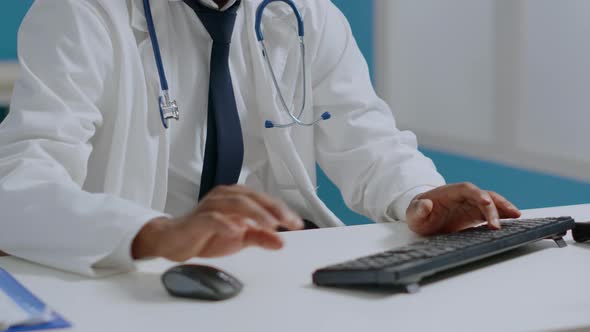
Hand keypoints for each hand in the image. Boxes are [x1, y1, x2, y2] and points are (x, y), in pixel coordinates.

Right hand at [132, 185, 303, 260]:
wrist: (174, 241)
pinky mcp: (198, 218)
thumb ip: (261, 238)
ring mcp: (211, 206)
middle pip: (253, 198)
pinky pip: (213, 217)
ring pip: (236, 204)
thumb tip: (282, 241)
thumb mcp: (240, 239)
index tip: (297, 223)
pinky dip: (226, 223)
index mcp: (237, 198)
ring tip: (270, 225)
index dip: (282, 210)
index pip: (264, 200)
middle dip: (273, 210)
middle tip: (289, 223)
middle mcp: (225, 197)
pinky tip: (237, 231)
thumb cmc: (206, 235)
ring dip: (256, 214)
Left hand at [406, 183, 520, 235]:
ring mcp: (472, 204)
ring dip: (504, 208)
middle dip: (494, 207)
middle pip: (484, 196)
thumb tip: (425, 204)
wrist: (422, 217)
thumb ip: (418, 209)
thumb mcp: (413, 214)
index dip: (478, 195)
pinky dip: (504, 214)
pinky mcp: (476, 214)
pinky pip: (493, 212)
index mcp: (450, 192)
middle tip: (498, 225)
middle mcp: (464, 196)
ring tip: (516, 216)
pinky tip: (514, 220)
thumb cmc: (418, 215)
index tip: (486, 203)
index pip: (467, 190)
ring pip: (492, 202)